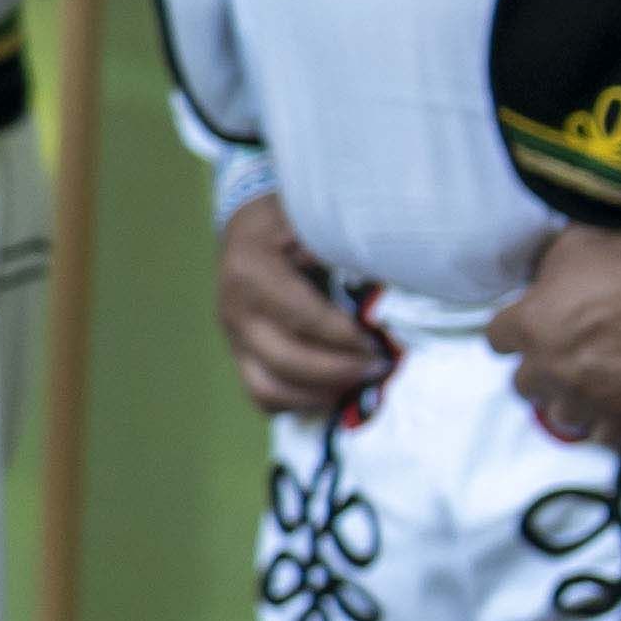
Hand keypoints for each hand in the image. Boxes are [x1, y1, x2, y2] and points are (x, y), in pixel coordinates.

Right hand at [213, 195, 391, 420]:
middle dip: (341, 370)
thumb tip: (389, 280)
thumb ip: (342, 246)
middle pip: (286, 360)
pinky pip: (262, 395)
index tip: (381, 343)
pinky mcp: (239, 355)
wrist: (248, 228)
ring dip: (321, 394)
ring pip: (269, 387)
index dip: (345, 337)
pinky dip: (300, 403)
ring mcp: (232, 337)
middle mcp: (234, 309)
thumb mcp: (312, 218)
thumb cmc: (291, 221)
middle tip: (382, 367)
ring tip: (361, 384)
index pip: (302, 317)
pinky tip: (336, 392)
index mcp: (251, 271)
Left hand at [485, 226, 620, 446]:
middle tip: (567, 358)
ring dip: (574, 402)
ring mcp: (588, 394)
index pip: (497, 341)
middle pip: (524, 386)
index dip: (516, 335)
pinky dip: (612, 425)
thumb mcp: (573, 247)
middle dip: (543, 372)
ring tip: (594, 388)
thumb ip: (547, 274)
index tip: (535, 330)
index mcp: (529, 324)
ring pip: (561, 416)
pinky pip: (607, 438)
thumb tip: (544, 282)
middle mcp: (550, 366)